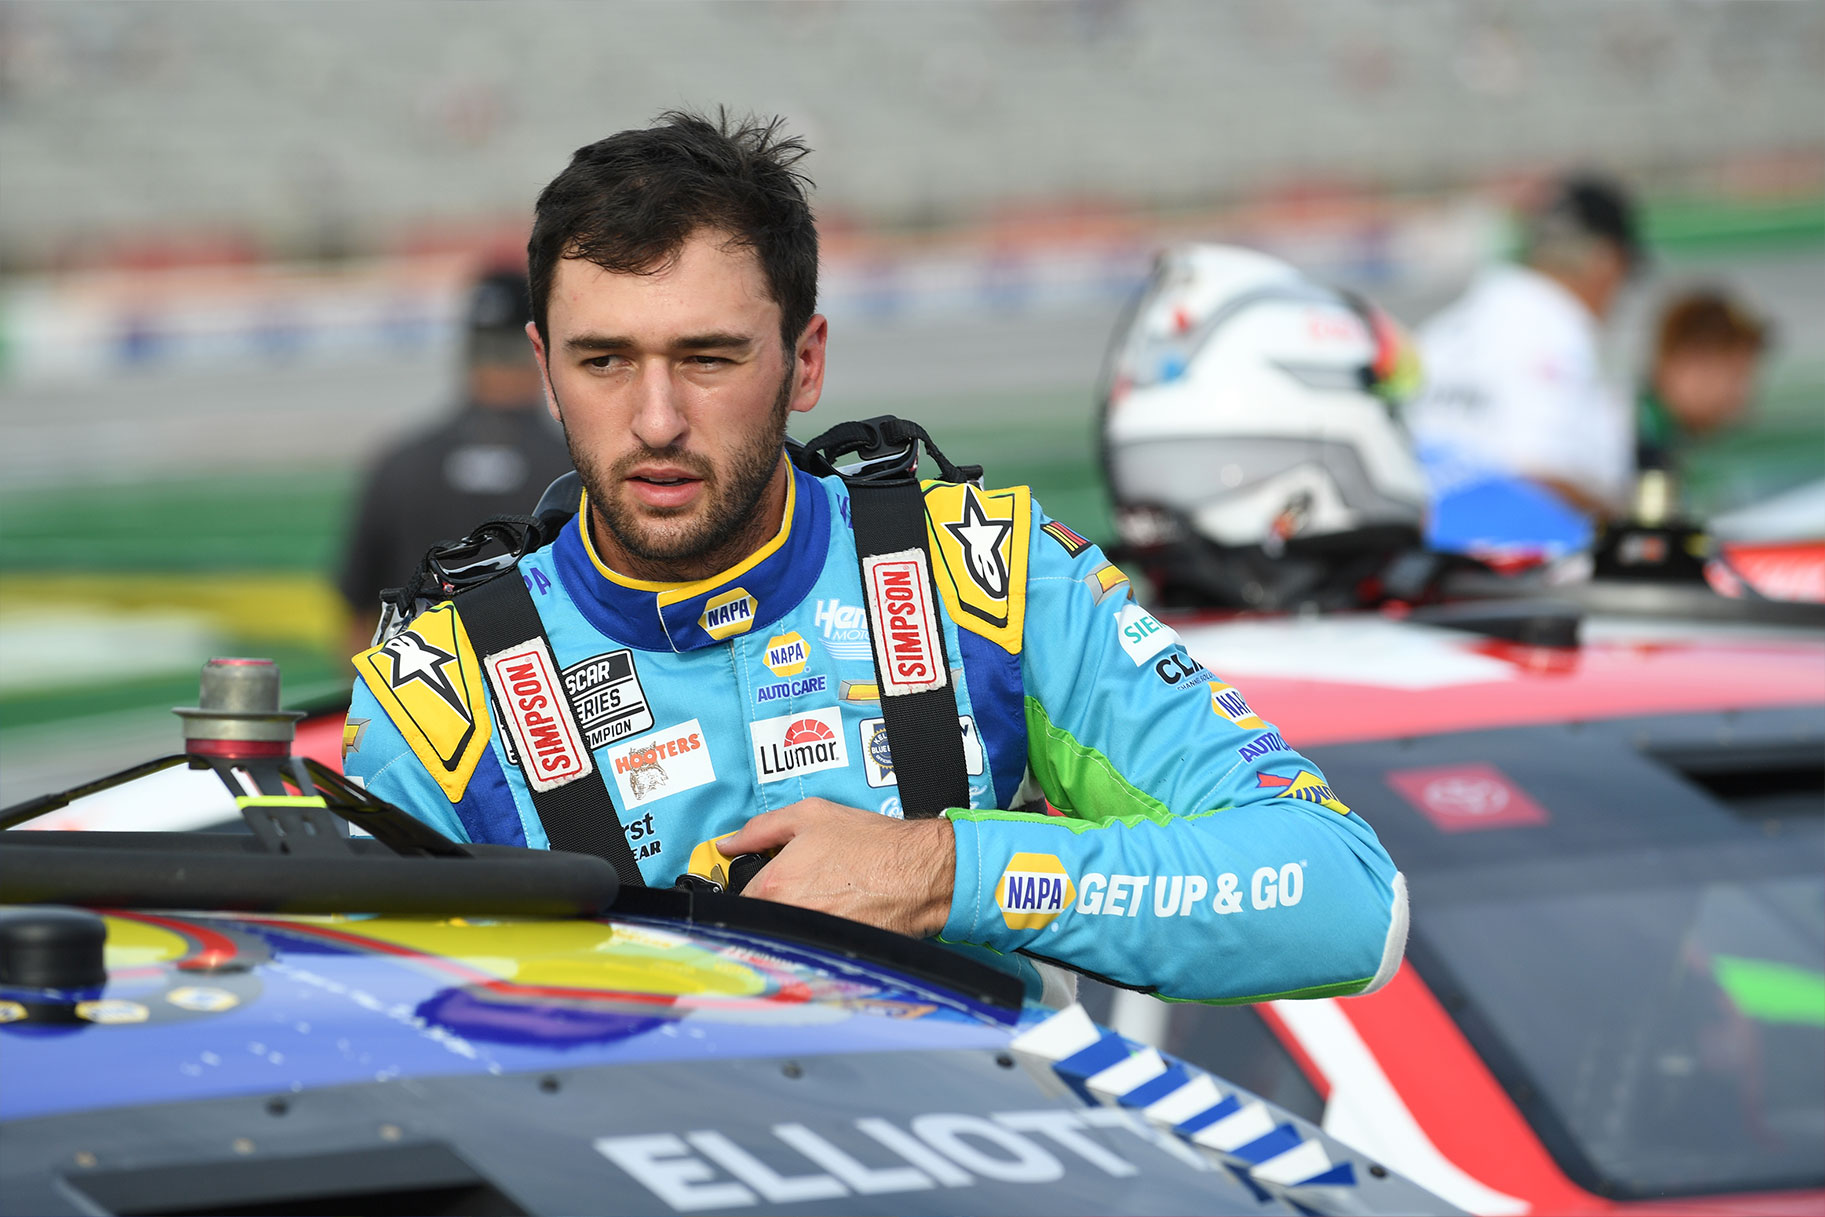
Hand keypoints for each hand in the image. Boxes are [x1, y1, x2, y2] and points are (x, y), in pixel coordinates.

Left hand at [717, 799, 954, 938]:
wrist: (919, 871)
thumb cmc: (872, 843)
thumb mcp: (811, 815)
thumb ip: (760, 829)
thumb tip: (730, 843)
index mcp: (775, 885)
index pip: (737, 899)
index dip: (747, 888)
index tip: (760, 883)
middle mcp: (789, 917)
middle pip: (759, 920)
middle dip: (770, 905)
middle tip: (796, 889)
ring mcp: (812, 939)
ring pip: (784, 935)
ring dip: (791, 922)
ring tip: (820, 901)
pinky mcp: (834, 952)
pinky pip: (811, 947)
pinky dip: (817, 935)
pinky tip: (836, 915)